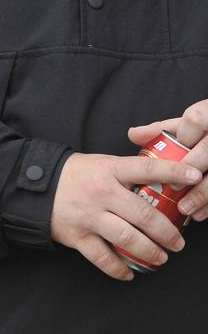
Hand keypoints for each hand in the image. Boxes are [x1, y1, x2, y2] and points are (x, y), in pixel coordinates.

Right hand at [50, 151, 199, 279]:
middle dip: (167, 232)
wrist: (31, 186)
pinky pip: (103, 258)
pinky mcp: (77, 236)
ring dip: (150, 252)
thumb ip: (127, 173)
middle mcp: (101, 193)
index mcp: (109, 170)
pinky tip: (130, 273)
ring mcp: (88, 216)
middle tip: (179, 242)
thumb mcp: (99, 164)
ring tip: (161, 257)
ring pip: (128, 239)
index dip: (172, 172)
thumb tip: (163, 181)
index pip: (146, 168)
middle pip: (143, 215)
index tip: (194, 177)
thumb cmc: (73, 175)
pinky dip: (120, 269)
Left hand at [129, 98, 207, 220]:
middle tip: (172, 187)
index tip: (169, 154)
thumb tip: (132, 134)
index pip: (195, 120)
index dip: (182, 138)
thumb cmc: (202, 132)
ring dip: (202, 194)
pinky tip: (200, 214)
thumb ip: (161, 130)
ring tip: (184, 209)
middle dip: (190, 168)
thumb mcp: (185, 127)